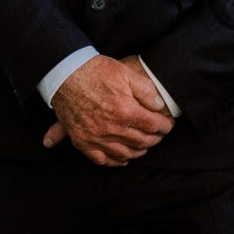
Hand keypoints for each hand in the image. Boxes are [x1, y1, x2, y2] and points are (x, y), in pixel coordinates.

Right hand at [51, 54, 172, 166]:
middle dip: (155, 139)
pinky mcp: (82, 141)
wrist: (65, 74)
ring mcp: (95, 137)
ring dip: (138, 152)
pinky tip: (123, 158)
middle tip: (159, 135)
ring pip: (124, 154)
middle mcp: (111, 128)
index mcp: (125, 111)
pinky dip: (115, 161)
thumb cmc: (95, 71)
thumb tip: (160, 107)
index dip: (165, 126)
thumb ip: (146, 91)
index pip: (153, 126)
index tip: (168, 124)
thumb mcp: (126, 73)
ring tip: (144, 146)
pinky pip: (102, 159)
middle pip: (141, 142)